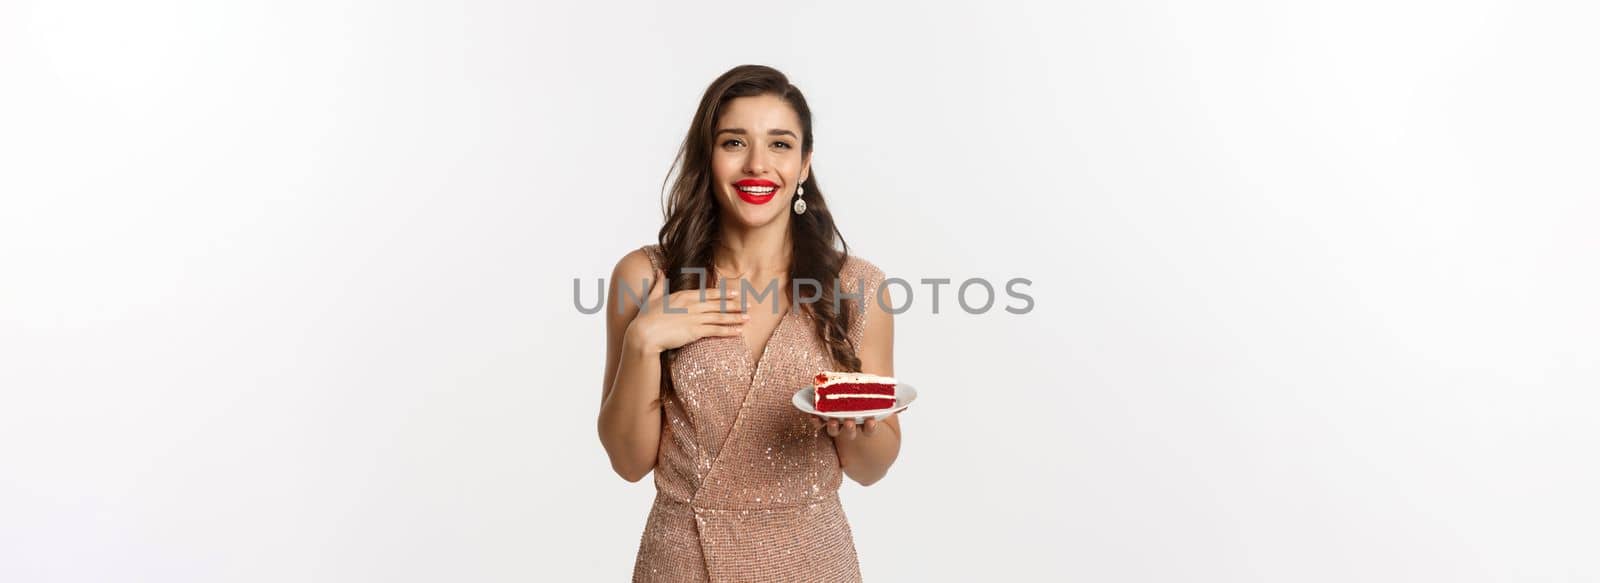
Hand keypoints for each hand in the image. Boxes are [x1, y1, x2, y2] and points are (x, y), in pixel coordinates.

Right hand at [624, 276, 746, 353]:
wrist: (643, 334)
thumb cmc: (646, 317)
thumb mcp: (653, 296)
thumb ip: (659, 283)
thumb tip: (660, 270)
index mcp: (684, 295)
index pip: (709, 293)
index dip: (724, 294)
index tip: (736, 293)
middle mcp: (692, 304)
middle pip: (719, 304)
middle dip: (736, 305)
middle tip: (750, 305)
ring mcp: (695, 317)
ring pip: (721, 316)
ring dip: (736, 317)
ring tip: (748, 318)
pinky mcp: (695, 331)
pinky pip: (716, 330)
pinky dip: (729, 330)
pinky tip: (739, 331)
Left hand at [809, 409, 903, 439]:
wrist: (848, 413)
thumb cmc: (865, 408)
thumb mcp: (879, 406)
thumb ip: (892, 406)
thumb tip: (906, 407)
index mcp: (864, 425)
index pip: (869, 430)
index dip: (870, 428)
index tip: (871, 421)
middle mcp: (850, 428)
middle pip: (849, 432)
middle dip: (849, 428)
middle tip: (850, 422)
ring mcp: (836, 426)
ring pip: (833, 431)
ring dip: (832, 426)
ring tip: (832, 421)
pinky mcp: (823, 421)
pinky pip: (817, 423)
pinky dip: (814, 420)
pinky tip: (813, 415)